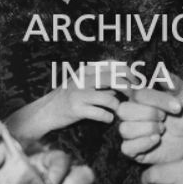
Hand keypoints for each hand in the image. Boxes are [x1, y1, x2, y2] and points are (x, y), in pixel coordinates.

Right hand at [4, 65, 136, 143]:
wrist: (46, 111)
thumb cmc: (69, 97)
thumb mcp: (83, 81)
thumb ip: (101, 78)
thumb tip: (127, 78)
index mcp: (86, 70)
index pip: (113, 65)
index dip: (129, 72)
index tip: (136, 81)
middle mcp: (82, 79)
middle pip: (114, 80)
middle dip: (129, 89)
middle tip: (134, 97)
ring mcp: (78, 94)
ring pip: (110, 98)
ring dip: (118, 106)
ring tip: (118, 110)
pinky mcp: (76, 110)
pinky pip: (101, 114)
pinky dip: (108, 117)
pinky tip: (108, 119)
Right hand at [117, 74, 182, 163]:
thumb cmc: (182, 115)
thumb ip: (173, 83)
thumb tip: (161, 71)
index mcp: (138, 97)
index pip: (137, 94)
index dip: (158, 100)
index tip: (178, 106)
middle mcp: (130, 113)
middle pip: (123, 110)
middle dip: (150, 114)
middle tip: (164, 118)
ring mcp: (129, 132)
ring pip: (125, 129)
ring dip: (149, 129)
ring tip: (161, 130)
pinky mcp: (131, 150)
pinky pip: (127, 147)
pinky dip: (144, 143)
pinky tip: (157, 140)